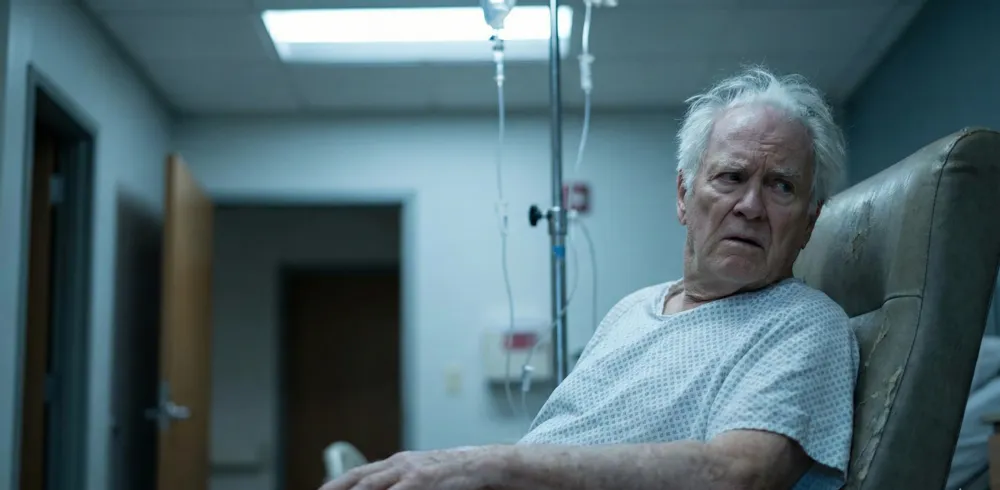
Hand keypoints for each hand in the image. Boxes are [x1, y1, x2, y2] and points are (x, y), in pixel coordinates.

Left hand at [319, 446, 504, 489]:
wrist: (484, 464)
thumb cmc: (453, 476)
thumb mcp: (421, 477)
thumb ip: (399, 483)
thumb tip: (379, 488)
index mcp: (396, 464)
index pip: (357, 475)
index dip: (335, 485)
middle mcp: (399, 464)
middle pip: (358, 480)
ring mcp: (410, 471)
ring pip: (371, 485)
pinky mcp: (423, 479)